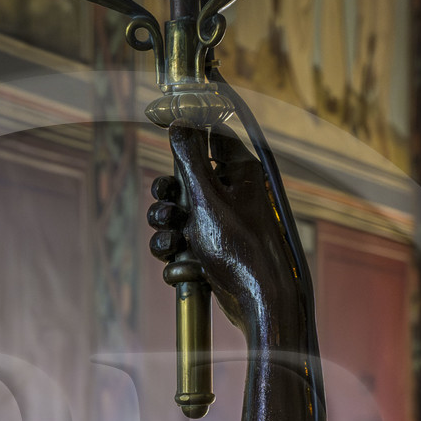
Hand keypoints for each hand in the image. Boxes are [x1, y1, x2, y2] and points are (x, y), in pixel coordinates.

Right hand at [147, 123, 301, 329]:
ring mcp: (220, 222)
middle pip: (183, 179)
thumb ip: (189, 158)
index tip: (162, 121)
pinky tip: (181, 262)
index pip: (209, 135)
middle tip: (168, 207)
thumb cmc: (239, 246)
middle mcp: (230, 193)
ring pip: (177, 214)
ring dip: (166, 228)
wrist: (257, 299)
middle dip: (166, 197)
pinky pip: (181, 242)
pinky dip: (176, 252)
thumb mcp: (207, 196)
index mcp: (238, 171)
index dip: (186, 130)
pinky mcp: (212, 248)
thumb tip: (178, 122)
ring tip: (173, 242)